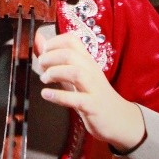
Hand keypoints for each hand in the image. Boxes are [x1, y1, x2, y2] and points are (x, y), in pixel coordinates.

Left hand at [34, 28, 146, 152]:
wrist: (119, 118)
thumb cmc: (93, 95)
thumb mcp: (75, 76)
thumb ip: (57, 61)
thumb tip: (39, 42)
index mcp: (87, 61)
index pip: (72, 40)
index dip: (53, 42)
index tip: (43, 51)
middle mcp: (91, 71)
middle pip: (70, 54)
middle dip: (49, 57)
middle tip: (41, 66)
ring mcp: (94, 88)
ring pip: (75, 72)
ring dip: (54, 73)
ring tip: (44, 79)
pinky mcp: (93, 106)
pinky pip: (76, 99)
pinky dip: (59, 95)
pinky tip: (46, 95)